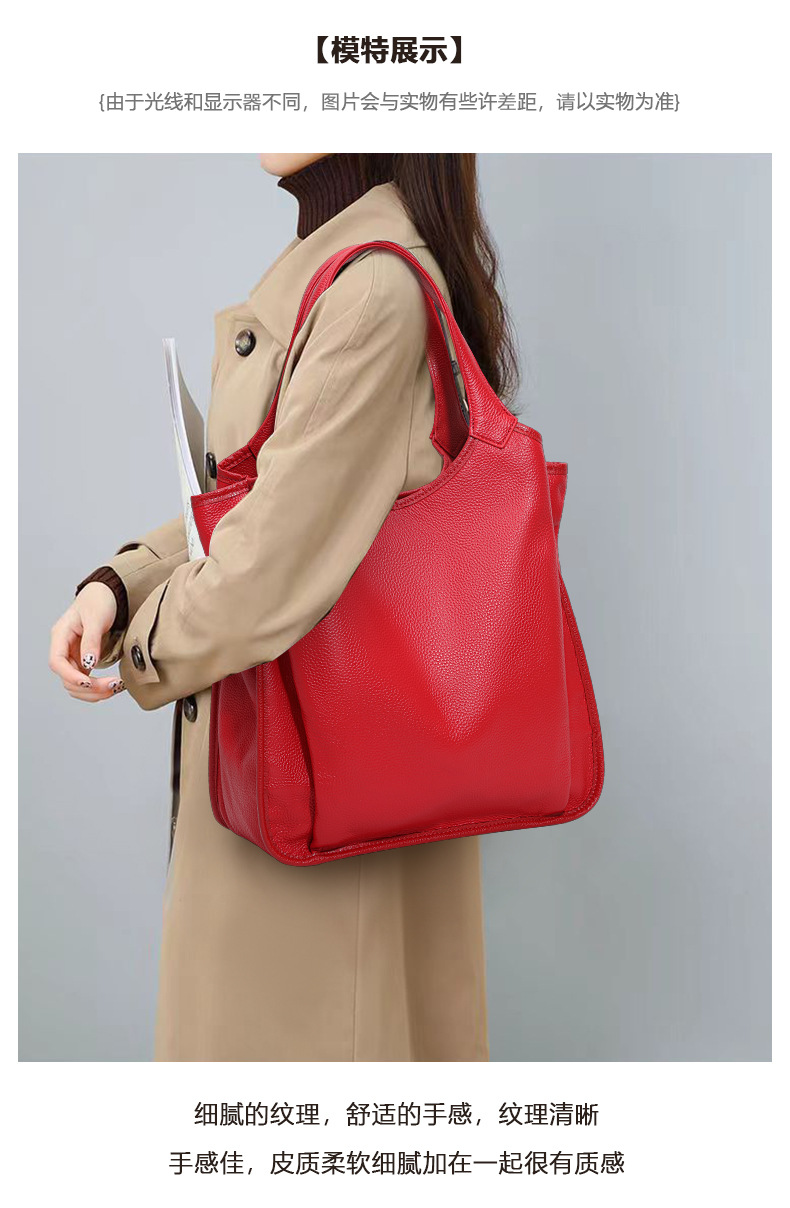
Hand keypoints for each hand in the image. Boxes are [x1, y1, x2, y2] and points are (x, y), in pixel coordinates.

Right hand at [49, 582, 125, 701]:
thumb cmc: (99, 600)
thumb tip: (88, 663)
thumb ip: (91, 640)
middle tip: (113, 685)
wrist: (108, 594)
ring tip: (116, 687)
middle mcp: (64, 648)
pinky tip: (112, 686)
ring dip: (94, 692)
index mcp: (60, 635)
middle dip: (89, 688)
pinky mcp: (85, 661)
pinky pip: (87, 681)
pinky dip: (98, 688)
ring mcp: (74, 656)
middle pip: (67, 679)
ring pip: (76, 685)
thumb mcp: (96, 617)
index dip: (71, 676)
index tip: (89, 683)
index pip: (57, 662)